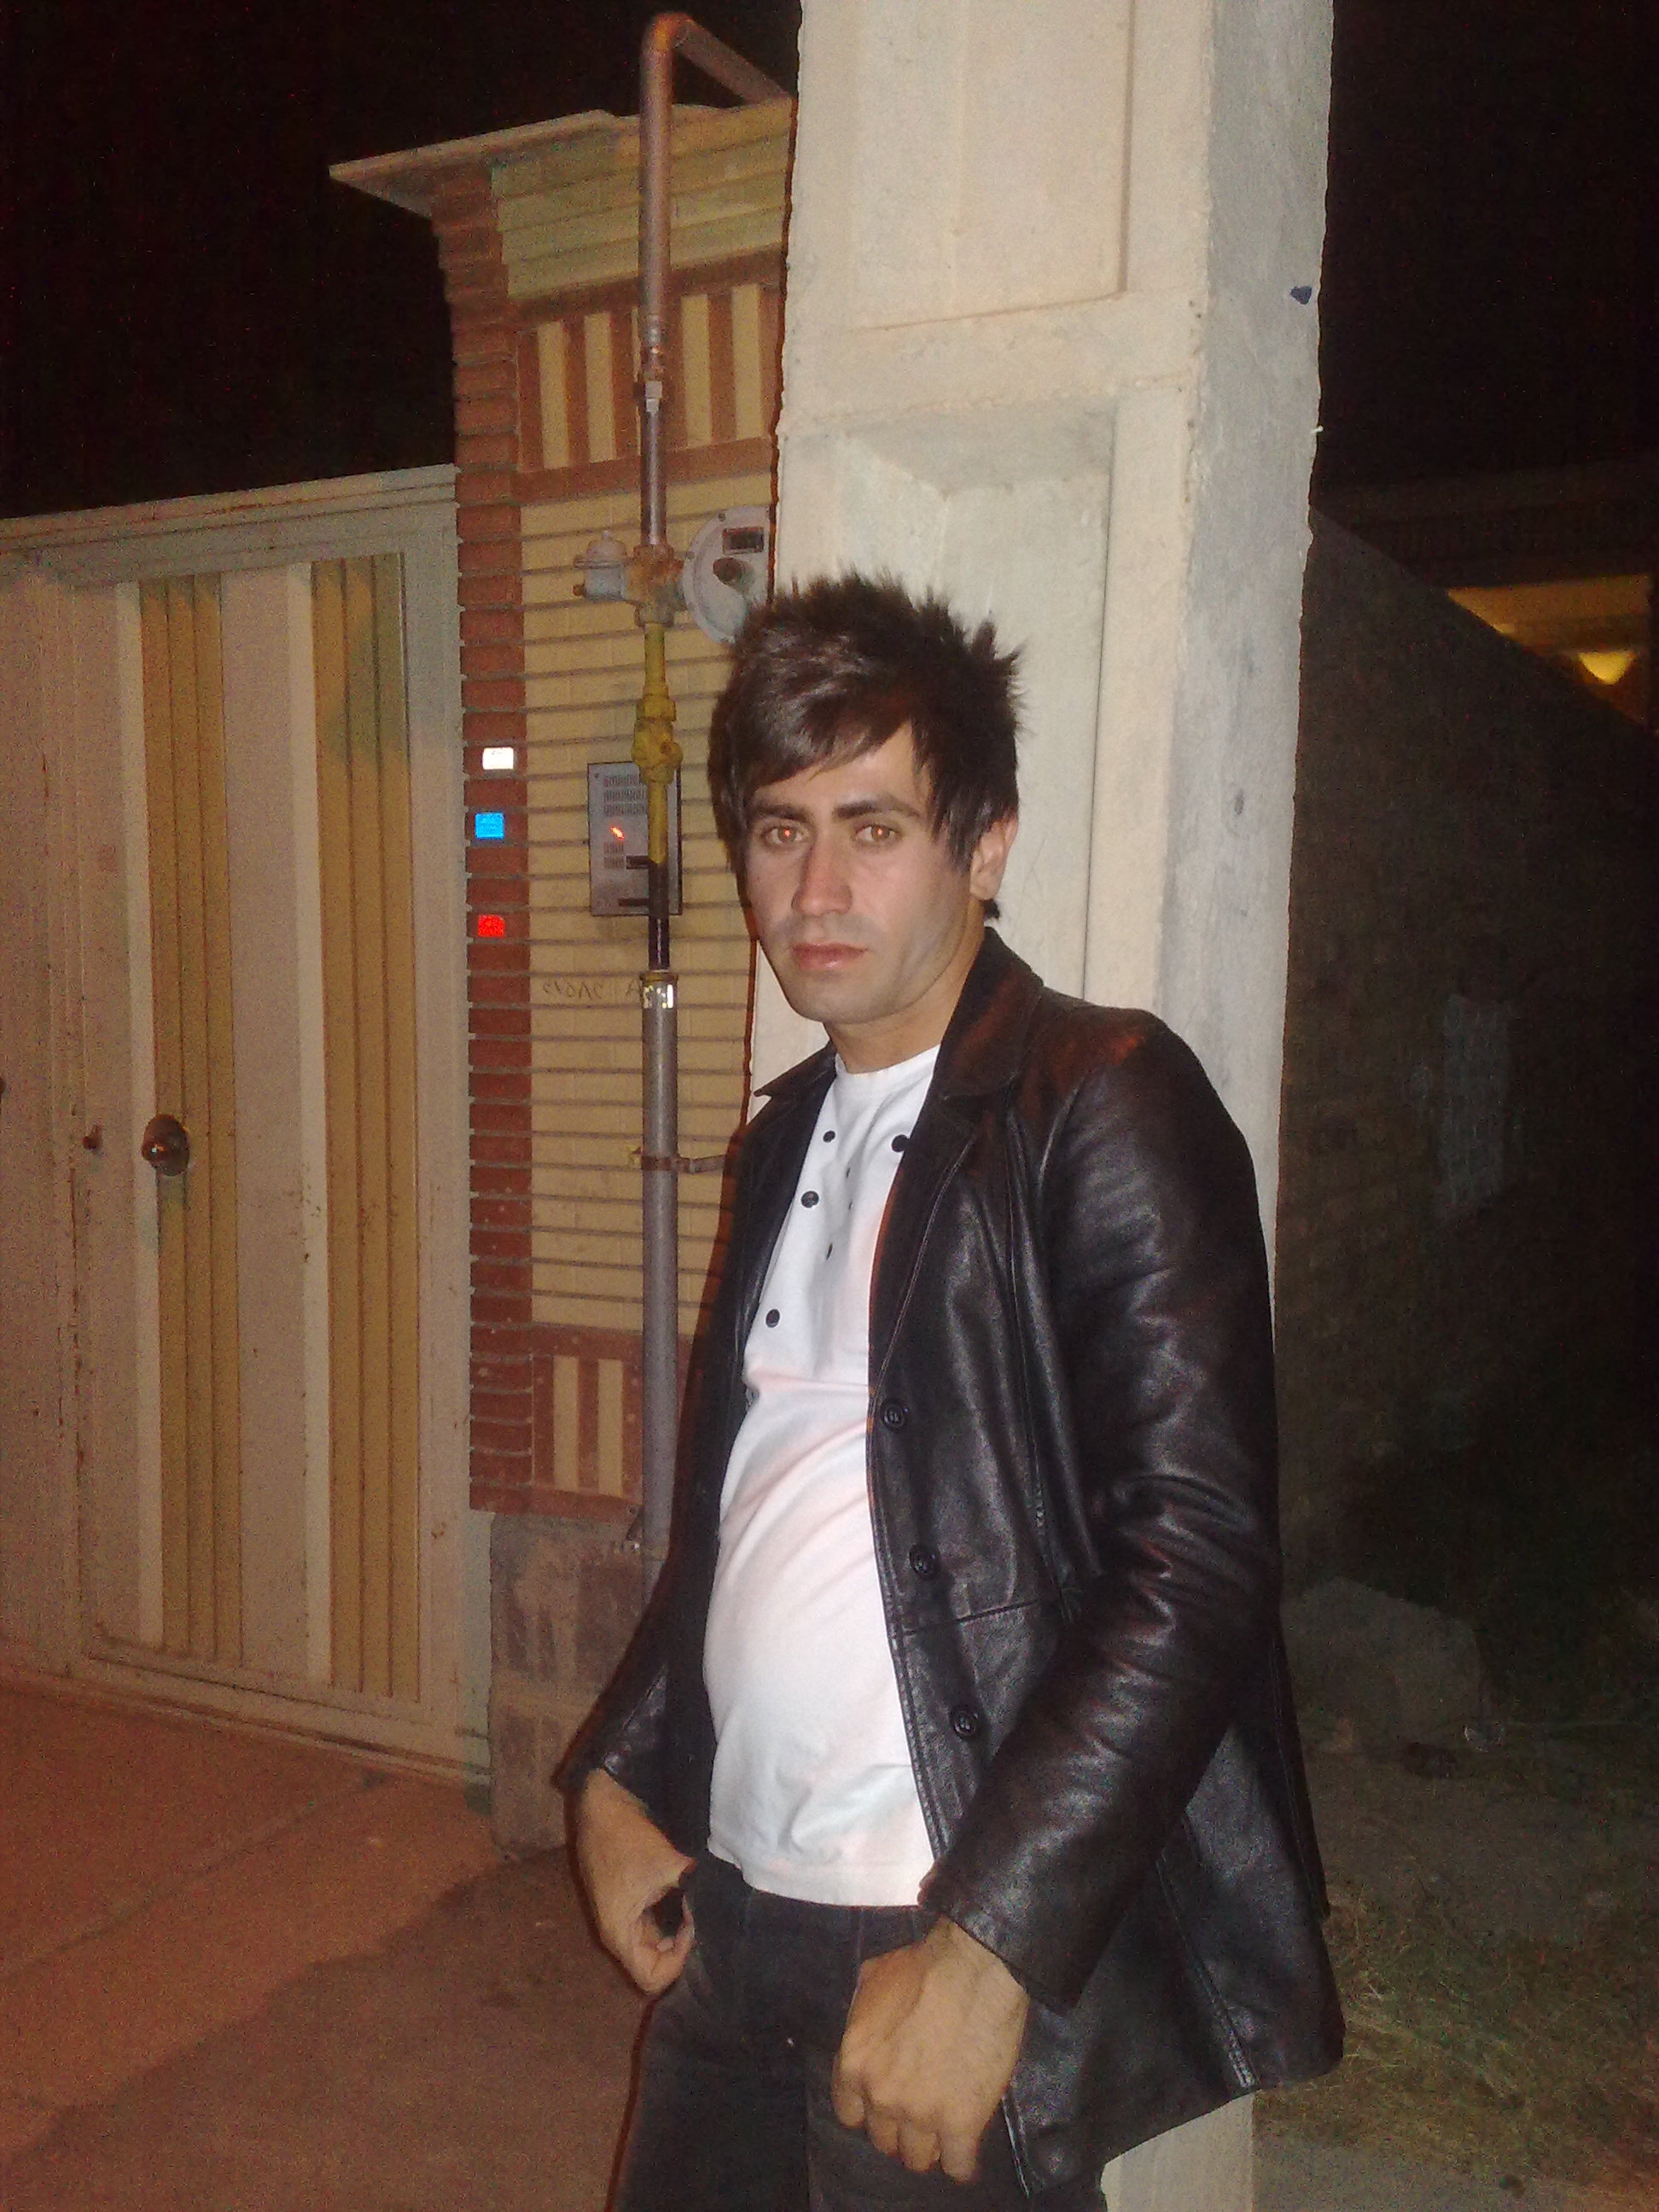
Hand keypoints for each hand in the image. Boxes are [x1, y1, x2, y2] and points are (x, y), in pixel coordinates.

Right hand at [572, 1769, 694, 1994]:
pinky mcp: (624, 1901)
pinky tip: (684, 1894)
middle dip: (680, 1947)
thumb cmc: (627, 1838)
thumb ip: (693, 1887)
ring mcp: (619, 1917)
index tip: (691, 1926)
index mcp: (620, 1934)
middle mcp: (617, 1933)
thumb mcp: (667, 1865)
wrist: (602, 1804)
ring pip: (652, 1943)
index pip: (652, 1978)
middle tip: (699, 1918)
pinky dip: (668, 1916)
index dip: (678, 1961)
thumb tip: (720, 1897)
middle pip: (653, 1964)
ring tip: (694, 1905)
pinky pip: (649, 1923)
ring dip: (674, 1931)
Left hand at [831, 1918, 1029, 2180]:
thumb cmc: (923, 1966)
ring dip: (929, 2148)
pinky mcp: (961, 2124)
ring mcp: (920, 2114)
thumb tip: (866, 2021)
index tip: (886, 2103)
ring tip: (943, 2135)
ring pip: (918, 2159)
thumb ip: (862, 2013)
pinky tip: (966, 2149)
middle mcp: (881, 2096)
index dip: (869, 2109)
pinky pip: (958, 2165)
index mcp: (854, 2064)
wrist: (972, 1968)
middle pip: (883, 2140)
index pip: (849, 2114)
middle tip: (919, 2113)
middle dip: (899, 2129)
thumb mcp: (872, 1979)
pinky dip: (962, 2162)